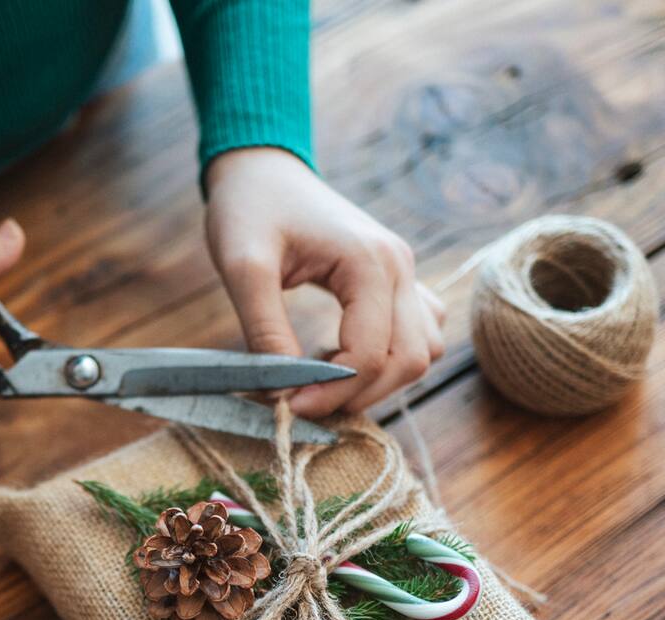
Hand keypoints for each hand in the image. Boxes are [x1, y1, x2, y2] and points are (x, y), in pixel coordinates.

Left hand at [204, 148, 444, 416]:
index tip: (289, 406)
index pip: (370, 354)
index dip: (332, 393)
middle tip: (307, 404)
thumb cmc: (250, 207)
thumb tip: (282, 391)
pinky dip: (390, 360)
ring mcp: (407, 275)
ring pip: (422, 353)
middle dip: (358, 395)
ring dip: (381, 381)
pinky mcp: (401, 283)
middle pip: (408, 361)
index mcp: (370, 262)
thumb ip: (264, 330)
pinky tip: (344, 356)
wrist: (264, 167)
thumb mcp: (243, 267)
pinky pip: (419, 336)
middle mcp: (400, 268)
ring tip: (327, 380)